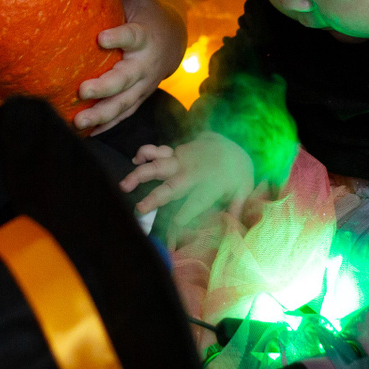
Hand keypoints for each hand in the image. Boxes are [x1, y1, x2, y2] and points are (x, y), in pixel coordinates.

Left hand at [74, 0, 184, 132]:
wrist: (171, 40)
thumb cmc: (146, 14)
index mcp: (144, 36)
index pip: (132, 37)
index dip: (119, 37)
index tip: (101, 38)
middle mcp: (144, 65)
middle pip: (126, 79)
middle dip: (106, 87)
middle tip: (83, 90)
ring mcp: (142, 86)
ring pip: (124, 103)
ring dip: (102, 114)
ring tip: (78, 121)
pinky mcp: (137, 98)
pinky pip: (123, 115)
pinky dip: (106, 125)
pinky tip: (86, 133)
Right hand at [121, 132, 253, 222]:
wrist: (232, 141)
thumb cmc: (237, 172)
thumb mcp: (244, 189)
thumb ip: (236, 207)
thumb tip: (234, 227)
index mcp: (210, 184)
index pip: (197, 202)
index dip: (186, 213)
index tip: (175, 224)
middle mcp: (192, 172)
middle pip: (172, 186)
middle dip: (155, 198)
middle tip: (140, 209)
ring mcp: (181, 160)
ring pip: (158, 166)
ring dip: (140, 175)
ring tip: (124, 185)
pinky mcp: (175, 152)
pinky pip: (157, 150)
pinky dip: (145, 153)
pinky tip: (135, 160)